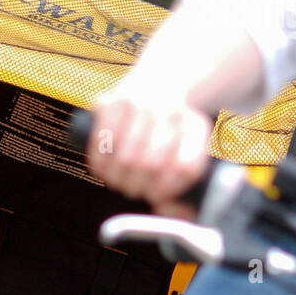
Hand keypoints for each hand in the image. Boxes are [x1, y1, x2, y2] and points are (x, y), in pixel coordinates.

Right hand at [87, 90, 212, 215]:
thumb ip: (184, 193)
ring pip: (124, 160)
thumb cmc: (168, 134)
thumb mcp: (187, 156)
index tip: (159, 195)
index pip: (185, 168)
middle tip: (136, 188)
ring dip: (118, 179)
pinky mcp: (111, 101)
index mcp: (195, 125)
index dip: (168, 190)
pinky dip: (100, 164)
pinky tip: (106, 166)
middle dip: (138, 187)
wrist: (154, 83)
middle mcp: (170, 110)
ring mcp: (140, 103)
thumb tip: (165, 211)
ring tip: (121, 178)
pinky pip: (101, 146)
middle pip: (150, 167)